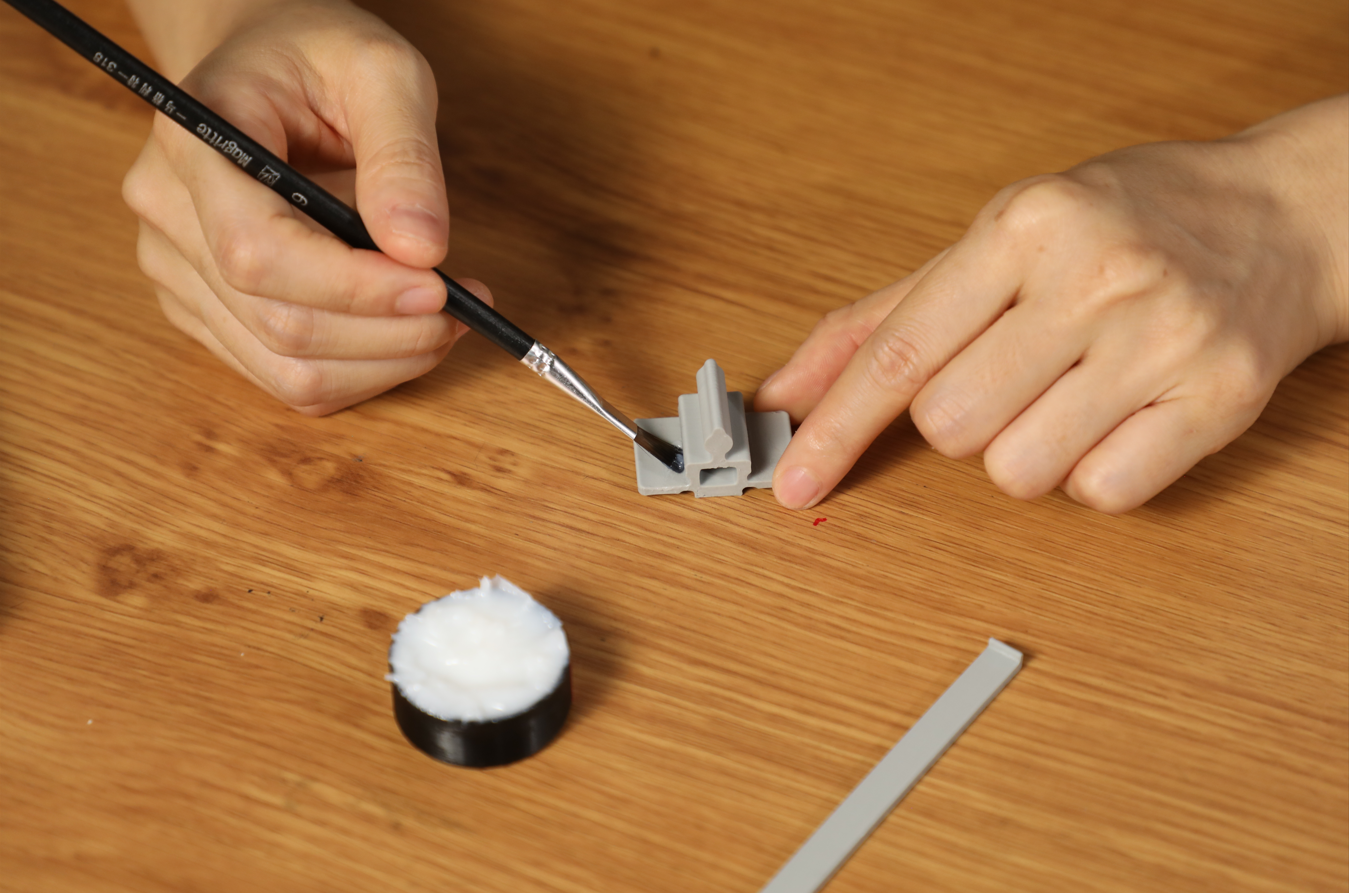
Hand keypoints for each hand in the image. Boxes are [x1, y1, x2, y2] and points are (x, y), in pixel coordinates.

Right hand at [121, 0, 486, 414]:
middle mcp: (167, 213)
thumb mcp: (384, 71)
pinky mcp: (206, 311)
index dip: (354, 287)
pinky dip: (362, 372)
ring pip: (286, 370)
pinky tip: (404, 332)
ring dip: (384, 363)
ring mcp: (178, 271)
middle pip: (277, 324)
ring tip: (446, 319)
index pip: (258, 253)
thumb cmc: (319, 58)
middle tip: (465, 307)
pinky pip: (287, 378)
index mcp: (193, 141)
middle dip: (389, 333)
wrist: (267, 67)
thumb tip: (421, 249)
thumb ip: (404, 155)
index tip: (438, 287)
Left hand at [755, 96, 1347, 512]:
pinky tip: (1118, 415)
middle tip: (1010, 371)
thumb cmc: (1119, 226)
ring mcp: (1162, 340)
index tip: (793, 479)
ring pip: (1018, 472)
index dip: (836, 427)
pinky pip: (1102, 493)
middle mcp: (1093, 277)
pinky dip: (1092, 473)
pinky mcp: (1219, 400)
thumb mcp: (994, 242)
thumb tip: (785, 392)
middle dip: (959, 420)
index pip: (899, 352)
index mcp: (1023, 226)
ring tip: (1069, 390)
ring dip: (1023, 451)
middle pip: (951, 426)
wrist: (1282, 217)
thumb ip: (883, 320)